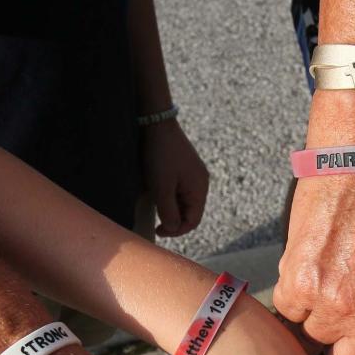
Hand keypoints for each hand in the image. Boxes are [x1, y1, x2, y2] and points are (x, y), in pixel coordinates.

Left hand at [140, 119, 208, 237]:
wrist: (157, 123)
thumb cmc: (160, 155)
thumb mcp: (161, 188)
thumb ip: (168, 211)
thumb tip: (172, 228)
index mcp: (199, 189)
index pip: (193, 221)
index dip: (177, 230)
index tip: (159, 230)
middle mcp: (201, 183)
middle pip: (189, 212)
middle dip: (173, 218)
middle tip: (154, 218)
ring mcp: (193, 175)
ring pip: (183, 201)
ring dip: (170, 206)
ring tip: (154, 202)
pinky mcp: (184, 168)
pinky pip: (179, 189)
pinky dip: (169, 195)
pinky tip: (156, 190)